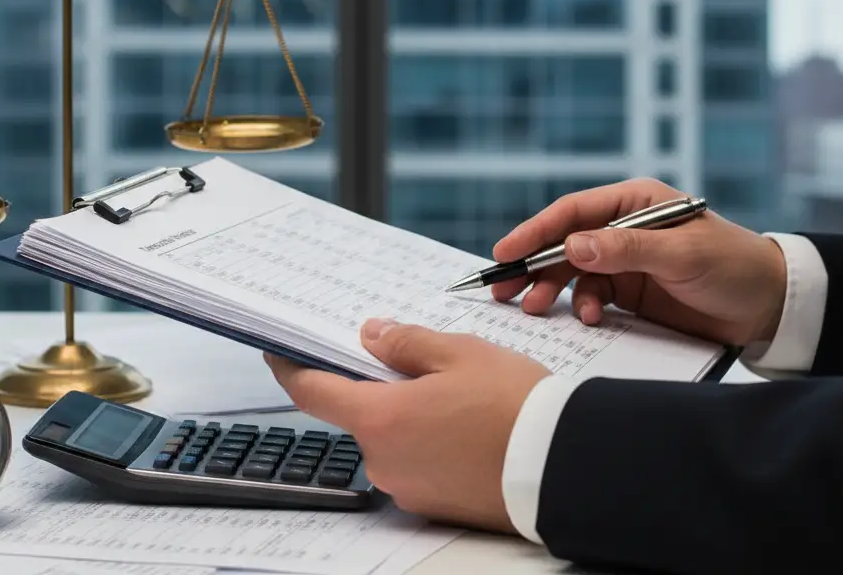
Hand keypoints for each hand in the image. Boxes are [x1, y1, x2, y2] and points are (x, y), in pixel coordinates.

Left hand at [265, 319, 548, 531]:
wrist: (563, 465)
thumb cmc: (512, 404)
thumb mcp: (457, 353)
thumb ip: (405, 343)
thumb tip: (370, 337)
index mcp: (380, 418)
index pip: (312, 392)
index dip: (290, 368)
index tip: (278, 352)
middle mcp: (384, 461)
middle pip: (359, 414)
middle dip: (375, 385)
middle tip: (412, 360)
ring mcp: (408, 488)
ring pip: (389, 438)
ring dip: (405, 413)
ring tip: (453, 391)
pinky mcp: (434, 505)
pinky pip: (414, 462)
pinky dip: (425, 440)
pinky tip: (461, 423)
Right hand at [492, 177, 787, 346]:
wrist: (772, 308)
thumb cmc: (734, 266)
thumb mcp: (683, 254)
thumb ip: (626, 249)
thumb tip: (572, 246)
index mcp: (634, 202)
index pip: (573, 212)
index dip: (536, 230)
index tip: (507, 251)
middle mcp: (622, 227)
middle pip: (564, 242)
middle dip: (532, 263)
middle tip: (502, 288)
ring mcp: (624, 261)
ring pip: (572, 272)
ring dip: (553, 290)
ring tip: (535, 309)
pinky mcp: (630, 291)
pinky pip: (593, 297)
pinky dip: (584, 308)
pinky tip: (590, 321)